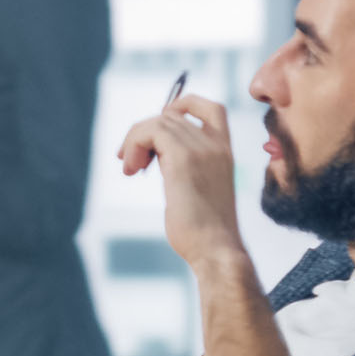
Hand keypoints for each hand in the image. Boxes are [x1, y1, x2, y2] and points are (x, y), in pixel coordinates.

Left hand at [120, 92, 249, 268]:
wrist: (215, 249)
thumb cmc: (204, 231)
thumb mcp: (198, 190)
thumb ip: (184, 168)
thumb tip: (153, 156)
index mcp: (225, 151)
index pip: (211, 108)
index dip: (182, 106)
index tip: (158, 130)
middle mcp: (216, 144)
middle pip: (171, 115)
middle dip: (144, 133)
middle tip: (130, 162)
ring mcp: (202, 149)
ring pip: (158, 122)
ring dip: (135, 141)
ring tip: (130, 168)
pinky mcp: (184, 158)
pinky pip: (151, 131)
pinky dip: (134, 145)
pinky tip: (131, 170)